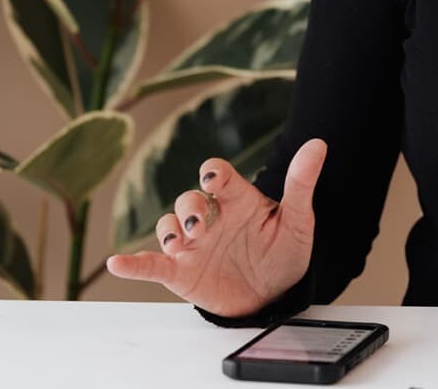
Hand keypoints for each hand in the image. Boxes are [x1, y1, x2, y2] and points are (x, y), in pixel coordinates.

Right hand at [106, 138, 326, 317]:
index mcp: (237, 200)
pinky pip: (152, 265)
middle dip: (190, 207)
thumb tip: (319, 144)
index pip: (219, 175)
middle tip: (201, 224)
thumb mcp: (298, 219)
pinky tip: (118, 262)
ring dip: (169, 229)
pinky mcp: (182, 273)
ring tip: (182, 242)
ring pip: (168, 225)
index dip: (213, 172)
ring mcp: (194, 245)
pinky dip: (133, 264)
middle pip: (188, 200)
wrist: (276, 293)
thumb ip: (302, 183)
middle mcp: (211, 218)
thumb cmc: (284, 250)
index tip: (213, 176)